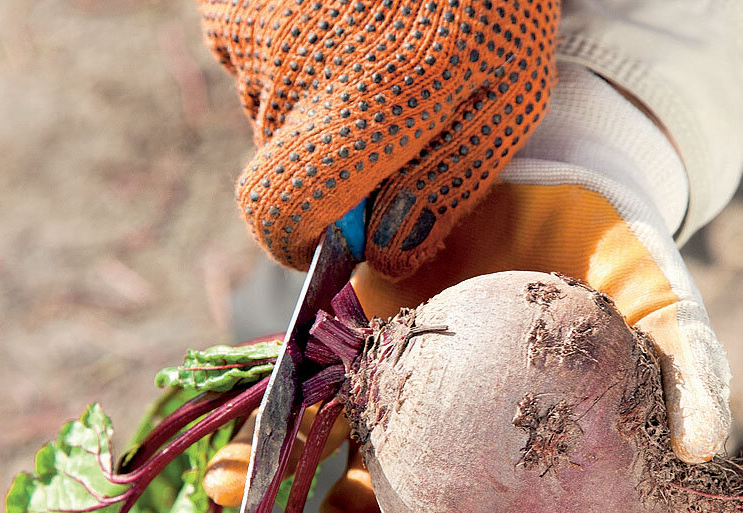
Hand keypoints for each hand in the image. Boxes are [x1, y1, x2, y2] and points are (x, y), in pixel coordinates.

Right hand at [197, 0, 559, 276]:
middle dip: (328, 172)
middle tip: (390, 124)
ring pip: (269, 117)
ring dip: (313, 113)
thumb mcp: (509, 98)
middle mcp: (289, 73)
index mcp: (362, 107)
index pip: (278, 213)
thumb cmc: (496, 1)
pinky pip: (253, 65)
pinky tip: (341, 30)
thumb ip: (446, 184)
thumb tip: (385, 257)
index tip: (338, 241)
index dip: (301, 244)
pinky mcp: (233, 1)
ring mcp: (253, 30)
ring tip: (373, 60)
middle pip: (281, 170)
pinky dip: (291, 66)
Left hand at [205, 61, 730, 512]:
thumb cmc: (610, 248)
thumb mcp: (664, 298)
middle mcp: (466, 470)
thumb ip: (691, 367)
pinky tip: (229, 466)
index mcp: (538, 485)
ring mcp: (407, 429)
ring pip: (345, 499)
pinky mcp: (357, 381)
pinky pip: (307, 427)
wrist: (541, 175)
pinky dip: (267, 452)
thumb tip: (700, 448)